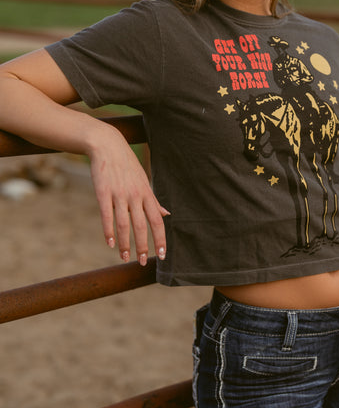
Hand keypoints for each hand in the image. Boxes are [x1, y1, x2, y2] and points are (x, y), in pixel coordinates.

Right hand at [87, 123, 168, 266]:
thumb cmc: (127, 166)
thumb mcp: (144, 181)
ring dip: (125, 243)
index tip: (163, 255)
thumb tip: (167, 214)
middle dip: (143, 246)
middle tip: (141, 262)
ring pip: (124, 224)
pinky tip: (110, 243)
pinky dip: (108, 231)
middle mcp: (135, 196)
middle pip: (142, 225)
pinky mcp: (103, 193)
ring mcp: (119, 194)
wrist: (107, 145)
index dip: (161, 239)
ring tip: (125, 257)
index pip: (157, 220)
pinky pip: (107, 215)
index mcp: (146, 194)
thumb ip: (153, 200)